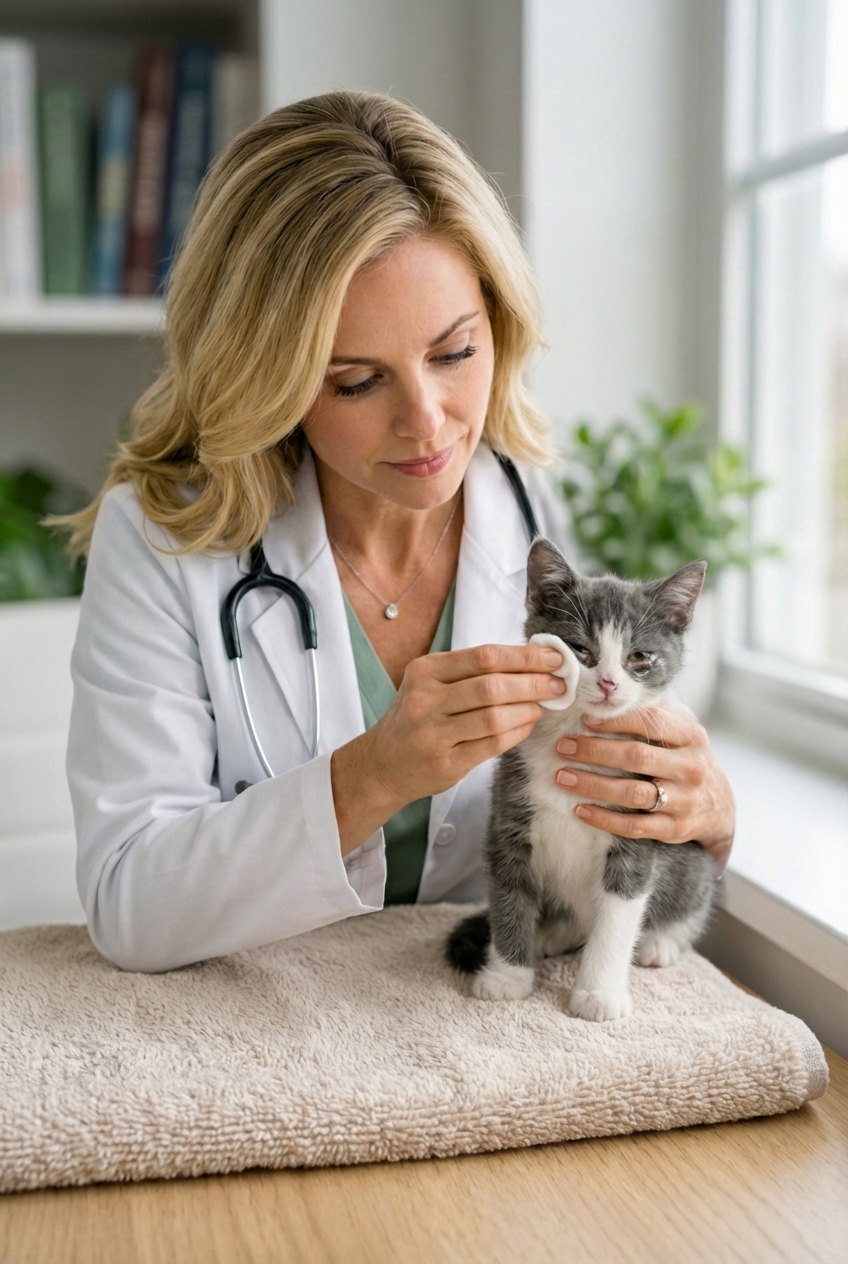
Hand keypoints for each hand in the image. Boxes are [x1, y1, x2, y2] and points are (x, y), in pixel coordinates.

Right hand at [332, 643, 565, 853]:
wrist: (383, 764)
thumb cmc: (417, 718)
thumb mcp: (431, 685)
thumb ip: (471, 673)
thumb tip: (531, 663)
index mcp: (425, 671)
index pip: (483, 657)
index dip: (524, 656)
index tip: (553, 657)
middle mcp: (425, 700)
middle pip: (491, 685)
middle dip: (533, 683)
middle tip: (559, 684)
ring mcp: (434, 734)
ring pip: (494, 716)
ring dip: (528, 709)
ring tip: (545, 704)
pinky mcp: (446, 763)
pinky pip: (492, 744)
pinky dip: (517, 732)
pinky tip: (528, 724)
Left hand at [554, 707, 734, 871]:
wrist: (718, 807)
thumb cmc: (686, 759)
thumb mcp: (682, 733)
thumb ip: (654, 715)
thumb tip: (608, 695)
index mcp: (691, 736)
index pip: (651, 722)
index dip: (615, 720)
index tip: (584, 718)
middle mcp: (690, 767)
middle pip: (636, 757)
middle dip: (595, 751)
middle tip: (563, 746)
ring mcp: (684, 800)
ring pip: (632, 793)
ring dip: (593, 785)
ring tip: (563, 777)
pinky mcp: (674, 829)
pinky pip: (635, 826)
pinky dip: (605, 819)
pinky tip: (580, 810)